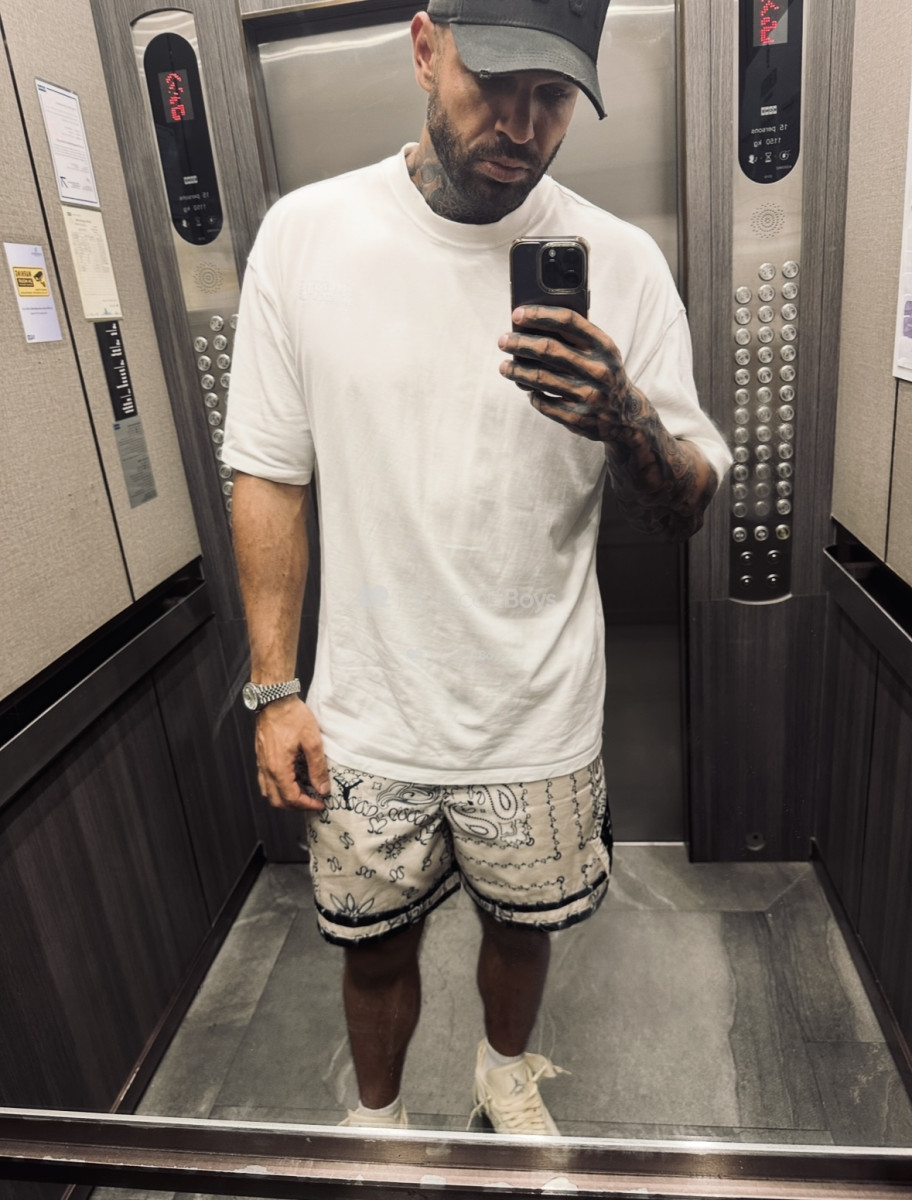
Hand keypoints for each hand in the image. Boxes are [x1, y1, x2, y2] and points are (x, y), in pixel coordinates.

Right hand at [254, 696, 328, 810]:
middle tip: (312, 802)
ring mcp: (261, 763)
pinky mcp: (261, 756)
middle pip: (277, 801)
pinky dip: (278, 788)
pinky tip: (291, 780)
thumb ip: (317, 768)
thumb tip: (322, 788)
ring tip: (303, 793)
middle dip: (296, 806)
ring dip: (285, 798)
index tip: (320, 804)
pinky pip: (265, 781)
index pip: (291, 798)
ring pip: (269, 793)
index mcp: (278, 768)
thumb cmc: (292, 716)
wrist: (275, 699)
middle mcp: (266, 769)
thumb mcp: (312, 741)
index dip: (307, 805)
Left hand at [498, 305, 637, 441]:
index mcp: (604, 346)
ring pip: (540, 378)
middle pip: (548, 349)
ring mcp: (589, 396)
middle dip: (520, 343)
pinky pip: (544, 403)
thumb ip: (575, 338)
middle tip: (503, 341)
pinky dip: (532, 395)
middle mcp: (598, 370)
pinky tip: (527, 389)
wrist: (625, 416)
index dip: (539, 315)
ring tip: (504, 367)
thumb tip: (530, 327)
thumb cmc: (603, 373)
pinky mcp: (578, 418)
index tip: (517, 314)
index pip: (568, 321)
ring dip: (516, 371)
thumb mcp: (601, 352)